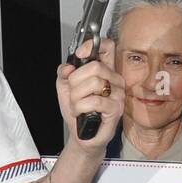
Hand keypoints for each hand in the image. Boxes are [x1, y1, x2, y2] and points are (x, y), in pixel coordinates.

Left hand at [56, 37, 123, 154]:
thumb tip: (68, 67)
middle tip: (74, 93)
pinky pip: (94, 101)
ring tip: (77, 105)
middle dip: (76, 80)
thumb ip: (64, 73)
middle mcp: (114, 80)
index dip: (92, 46)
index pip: (107, 47)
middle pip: (95, 66)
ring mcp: (117, 94)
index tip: (79, 54)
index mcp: (105, 71)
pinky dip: (80, 107)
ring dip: (77, 96)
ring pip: (94, 83)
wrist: (82, 136)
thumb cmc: (78, 112)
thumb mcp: (65, 88)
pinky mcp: (115, 109)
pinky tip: (81, 113)